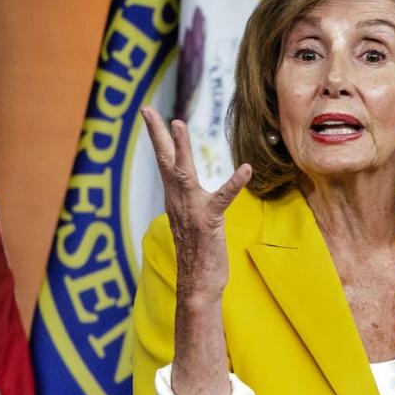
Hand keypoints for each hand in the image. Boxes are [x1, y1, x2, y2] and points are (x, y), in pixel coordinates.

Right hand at [140, 106, 251, 301]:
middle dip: (156, 134)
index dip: (158, 139)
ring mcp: (191, 211)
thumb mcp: (192, 224)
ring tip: (179, 125)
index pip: (165, 164)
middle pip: (165, 161)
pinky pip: (221, 198)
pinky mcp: (209, 222)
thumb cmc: (199, 257)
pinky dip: (234, 183)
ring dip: (181, 148)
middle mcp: (178, 202)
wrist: (197, 285)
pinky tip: (245, 169)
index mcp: (175, 200)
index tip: (150, 114)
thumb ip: (190, 206)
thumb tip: (191, 196)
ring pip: (183, 173)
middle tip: (148, 110)